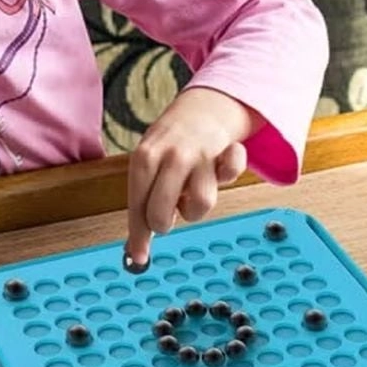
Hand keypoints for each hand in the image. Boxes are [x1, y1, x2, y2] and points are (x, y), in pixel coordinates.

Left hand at [125, 88, 260, 265]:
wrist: (201, 108)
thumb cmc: (170, 146)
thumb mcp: (147, 166)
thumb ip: (142, 205)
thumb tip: (134, 254)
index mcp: (143, 159)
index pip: (137, 207)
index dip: (139, 236)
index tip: (137, 257)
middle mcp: (170, 157)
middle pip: (161, 215)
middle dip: (164, 223)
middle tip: (169, 211)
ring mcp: (200, 155)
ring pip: (200, 205)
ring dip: (195, 207)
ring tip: (191, 190)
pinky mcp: (226, 152)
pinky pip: (232, 171)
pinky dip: (230, 171)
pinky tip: (220, 169)